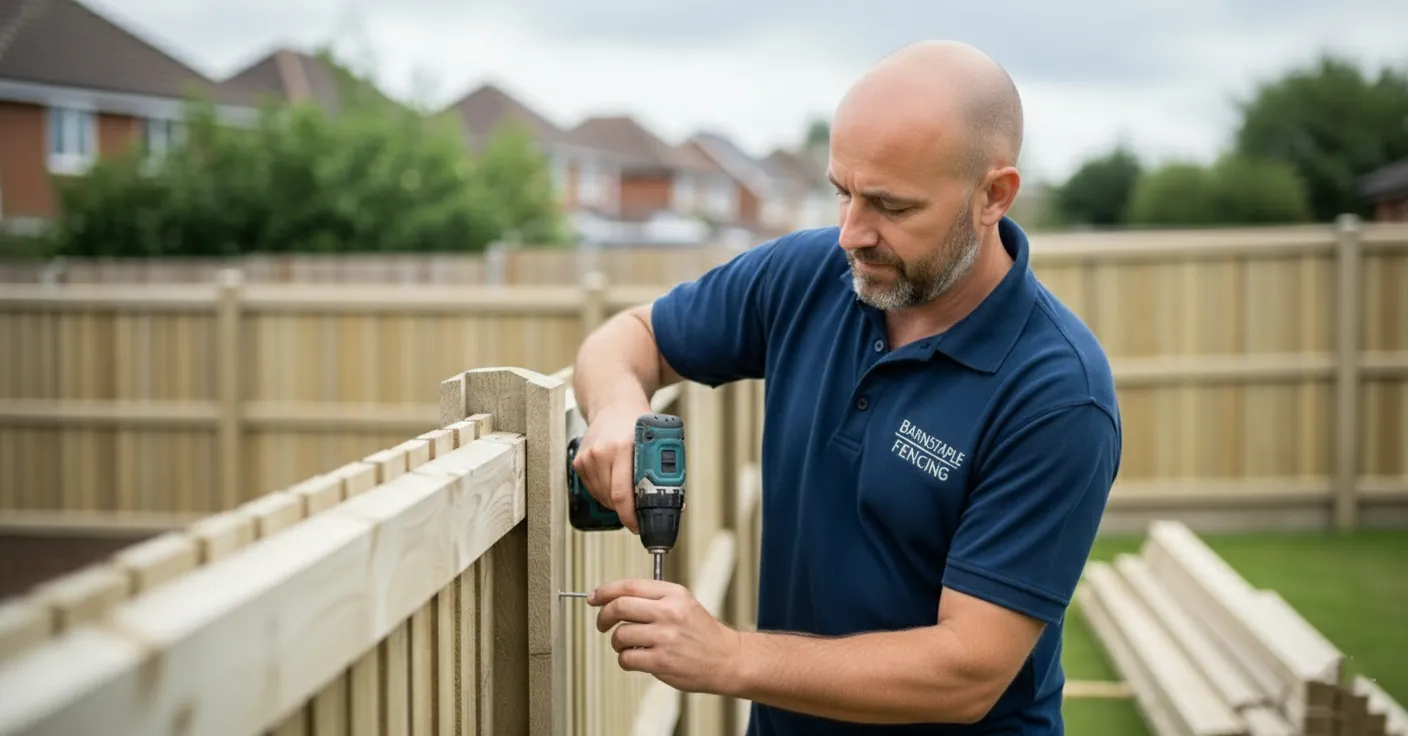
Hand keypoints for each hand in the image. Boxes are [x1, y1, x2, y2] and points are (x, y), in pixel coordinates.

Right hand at [572, 400, 650, 532]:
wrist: (613, 403)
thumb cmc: (637, 422)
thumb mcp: (656, 441)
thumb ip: (663, 470)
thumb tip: (674, 502)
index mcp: (622, 447)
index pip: (623, 493)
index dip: (631, 516)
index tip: (639, 526)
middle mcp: (601, 452)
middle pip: (611, 499)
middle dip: (627, 512)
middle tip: (639, 515)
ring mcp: (587, 457)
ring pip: (601, 497)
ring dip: (616, 503)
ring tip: (629, 496)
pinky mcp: (579, 462)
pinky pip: (592, 489)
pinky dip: (604, 494)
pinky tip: (614, 485)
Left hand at [589, 578, 744, 694]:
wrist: (727, 659)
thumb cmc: (704, 633)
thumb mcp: (684, 603)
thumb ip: (654, 597)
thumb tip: (615, 598)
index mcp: (674, 594)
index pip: (629, 586)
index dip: (605, 591)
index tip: (594, 597)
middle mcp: (669, 612)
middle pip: (619, 607)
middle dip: (603, 616)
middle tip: (602, 623)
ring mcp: (665, 637)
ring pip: (620, 634)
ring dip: (616, 641)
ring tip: (627, 645)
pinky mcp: (661, 661)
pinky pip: (626, 658)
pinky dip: (625, 660)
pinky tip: (637, 658)